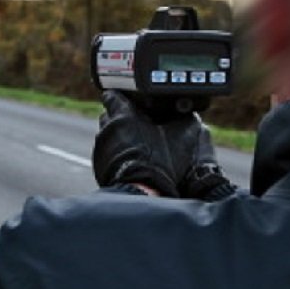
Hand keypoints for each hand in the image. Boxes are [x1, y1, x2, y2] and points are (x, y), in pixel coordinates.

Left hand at [92, 91, 230, 198]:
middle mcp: (107, 129)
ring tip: (139, 143)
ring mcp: (101, 148)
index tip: (132, 101)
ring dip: (120, 136)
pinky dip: (117, 152)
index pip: (112, 96)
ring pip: (109, 134)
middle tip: (141, 124)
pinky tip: (133, 158)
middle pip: (110, 115)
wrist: (145, 193)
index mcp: (123, 115)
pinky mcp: (99, 165)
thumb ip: (184, 119)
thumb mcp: (182, 137)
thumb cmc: (161, 163)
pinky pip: (107, 152)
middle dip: (123, 117)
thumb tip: (190, 114)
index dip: (123, 97)